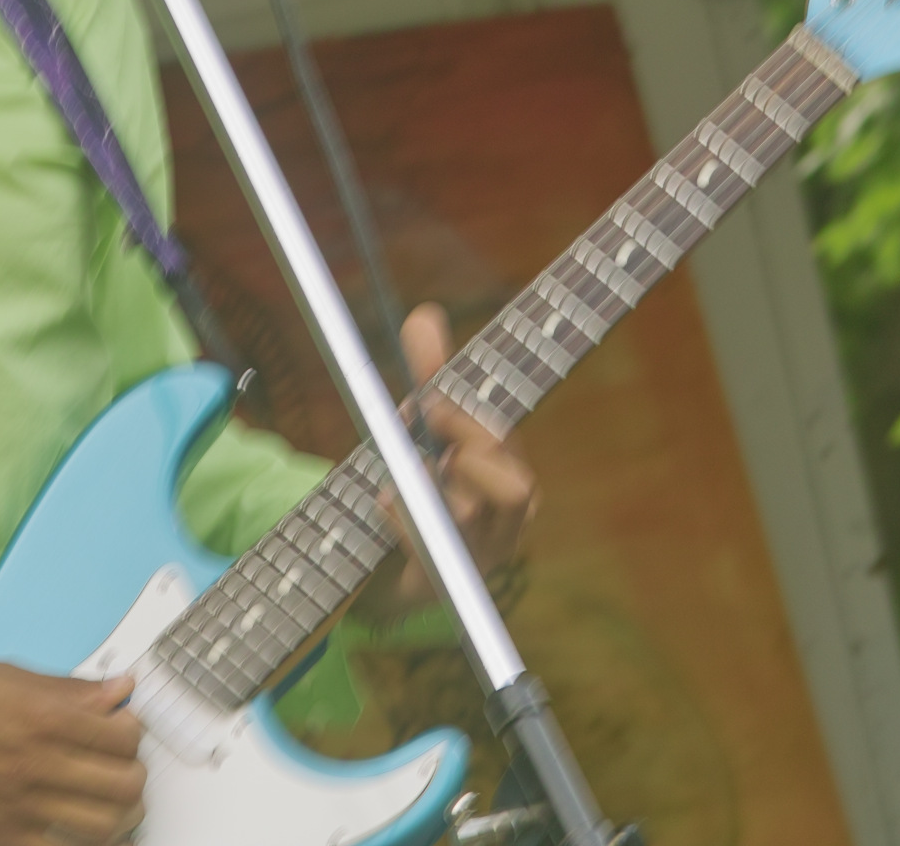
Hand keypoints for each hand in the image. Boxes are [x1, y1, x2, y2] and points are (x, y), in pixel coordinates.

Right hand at [0, 663, 144, 845]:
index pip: (123, 735)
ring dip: (120, 817)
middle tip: (123, 768)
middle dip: (134, 776)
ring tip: (113, 805)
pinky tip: (84, 834)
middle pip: (124, 784)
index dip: (133, 733)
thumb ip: (66, 688)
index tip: (123, 730)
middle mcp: (39, 763)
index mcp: (42, 716)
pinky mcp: (2, 836)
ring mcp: (22, 806)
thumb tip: (114, 690)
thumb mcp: (5, 675)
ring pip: (105, 827)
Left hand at [362, 304, 540, 618]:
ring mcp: (478, 558)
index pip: (508, 444)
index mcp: (512, 477)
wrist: (387, 567)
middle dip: (467, 448)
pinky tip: (383, 499)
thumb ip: (428, 375)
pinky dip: (405, 521)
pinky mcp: (443, 585)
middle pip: (516, 488)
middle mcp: (507, 523)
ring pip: (469, 518)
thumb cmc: (419, 486)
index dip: (476, 421)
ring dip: (428, 484)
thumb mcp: (423, 428)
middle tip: (422, 420)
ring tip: (398, 467)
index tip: (431, 399)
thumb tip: (423, 314)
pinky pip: (433, 554)